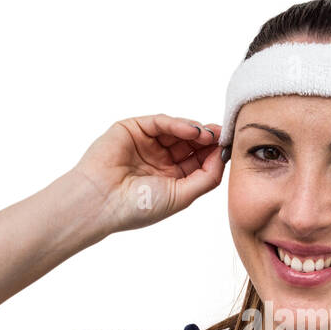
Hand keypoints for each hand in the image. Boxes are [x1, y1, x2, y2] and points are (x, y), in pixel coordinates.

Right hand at [69, 114, 224, 235]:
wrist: (100, 202)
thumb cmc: (138, 207)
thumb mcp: (182, 196)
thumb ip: (207, 177)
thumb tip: (224, 156)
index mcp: (172, 179)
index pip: (199, 161)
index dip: (215, 154)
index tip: (229, 148)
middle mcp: (160, 160)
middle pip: (191, 143)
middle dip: (208, 139)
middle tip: (223, 135)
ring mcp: (147, 144)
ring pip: (178, 130)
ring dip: (196, 130)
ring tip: (209, 134)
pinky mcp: (133, 129)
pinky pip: (160, 122)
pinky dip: (178, 124)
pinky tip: (192, 130)